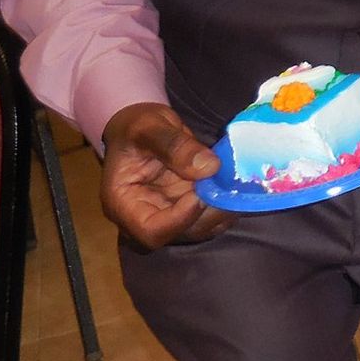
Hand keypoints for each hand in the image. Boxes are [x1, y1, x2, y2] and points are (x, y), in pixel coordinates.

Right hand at [100, 102, 232, 249]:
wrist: (140, 129)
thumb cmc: (135, 127)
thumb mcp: (148, 127)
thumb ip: (174, 146)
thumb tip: (210, 167)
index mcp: (123, 204)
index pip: (151, 231)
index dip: (180, 219)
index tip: (200, 194)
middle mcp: (144, 218)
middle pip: (180, 233)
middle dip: (208, 212)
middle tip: (230, 186)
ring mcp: (167, 216)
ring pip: (200, 228)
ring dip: (222, 209)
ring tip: (237, 183)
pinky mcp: (186, 209)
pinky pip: (209, 217)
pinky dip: (226, 205)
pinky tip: (237, 185)